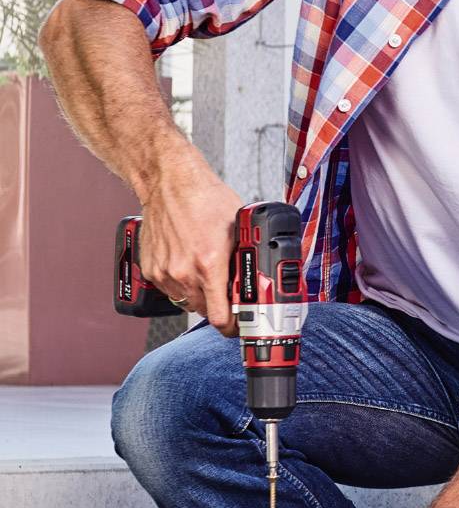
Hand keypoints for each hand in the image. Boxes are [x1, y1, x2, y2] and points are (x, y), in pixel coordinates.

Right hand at [137, 149, 243, 335]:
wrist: (169, 182)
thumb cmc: (204, 198)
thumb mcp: (238, 227)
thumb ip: (245, 255)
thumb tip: (258, 276)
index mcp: (209, 264)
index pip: (219, 317)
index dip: (231, 326)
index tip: (238, 324)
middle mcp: (184, 272)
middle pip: (204, 311)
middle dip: (217, 305)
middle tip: (226, 292)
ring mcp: (164, 272)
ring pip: (186, 301)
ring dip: (198, 294)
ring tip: (206, 272)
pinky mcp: (151, 269)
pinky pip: (170, 289)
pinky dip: (181, 283)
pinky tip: (188, 264)